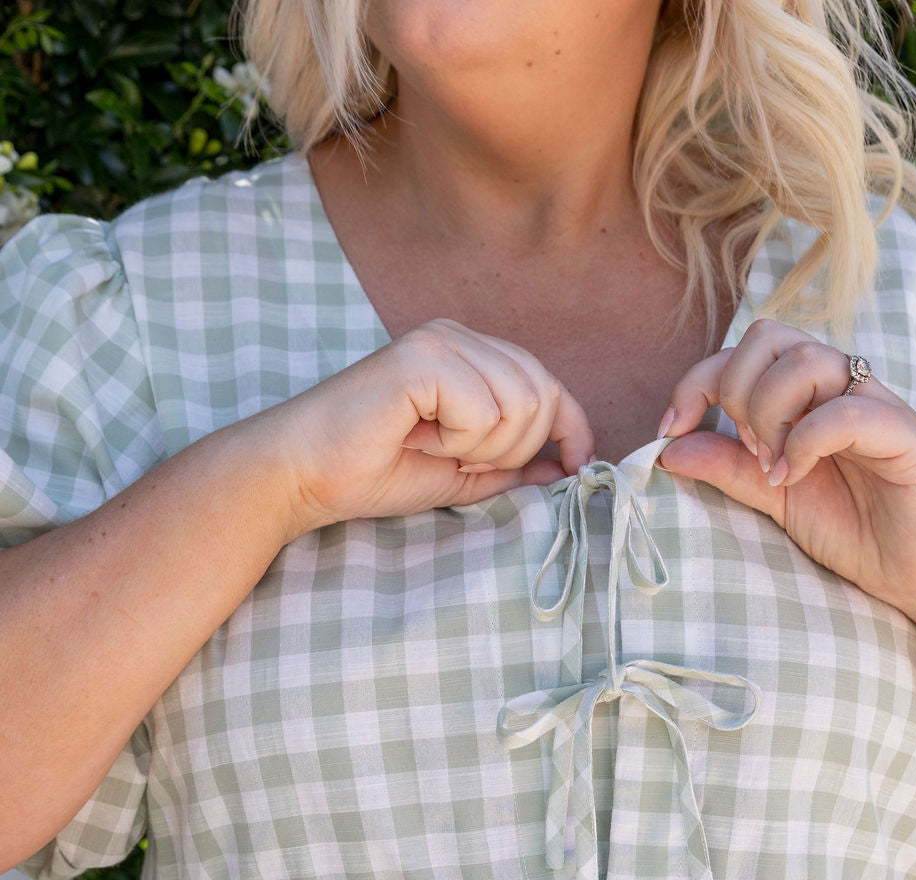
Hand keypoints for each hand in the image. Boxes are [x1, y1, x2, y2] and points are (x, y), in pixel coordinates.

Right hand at [266, 317, 594, 539]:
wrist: (304, 473)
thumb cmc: (372, 471)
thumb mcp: (461, 474)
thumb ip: (513, 466)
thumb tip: (569, 466)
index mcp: (470, 355)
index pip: (548, 382)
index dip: (573, 427)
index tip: (578, 469)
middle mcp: (458, 336)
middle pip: (542, 392)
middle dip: (517, 448)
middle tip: (462, 461)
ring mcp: (439, 341)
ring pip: (520, 401)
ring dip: (486, 447)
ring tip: (437, 449)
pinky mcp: (421, 357)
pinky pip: (483, 408)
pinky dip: (459, 441)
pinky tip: (418, 437)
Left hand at [656, 318, 915, 636]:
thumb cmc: (861, 532)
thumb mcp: (777, 499)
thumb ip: (729, 469)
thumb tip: (666, 449)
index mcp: (809, 396)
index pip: (743, 351)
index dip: (697, 382)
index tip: (671, 430)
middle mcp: (841, 388)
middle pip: (769, 338)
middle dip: (735, 392)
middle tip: (747, 451)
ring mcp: (873, 405)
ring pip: (806, 361)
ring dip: (769, 413)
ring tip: (775, 468)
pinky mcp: (902, 434)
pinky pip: (846, 410)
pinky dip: (806, 440)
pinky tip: (794, 477)